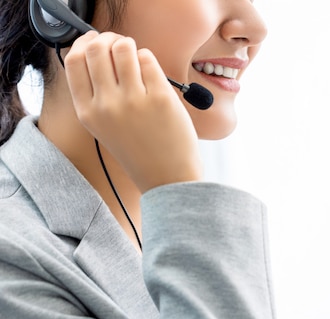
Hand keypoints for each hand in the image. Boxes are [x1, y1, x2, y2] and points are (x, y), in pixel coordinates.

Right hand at [64, 31, 202, 192]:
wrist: (167, 177)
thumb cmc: (139, 150)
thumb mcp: (104, 126)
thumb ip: (97, 93)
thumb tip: (99, 50)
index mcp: (87, 112)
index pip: (73, 60)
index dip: (85, 44)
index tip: (97, 42)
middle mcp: (106, 105)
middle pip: (96, 48)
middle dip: (109, 40)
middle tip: (121, 46)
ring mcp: (133, 101)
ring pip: (123, 48)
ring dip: (130, 46)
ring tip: (138, 58)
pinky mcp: (159, 98)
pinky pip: (148, 59)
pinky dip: (149, 60)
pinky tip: (152, 75)